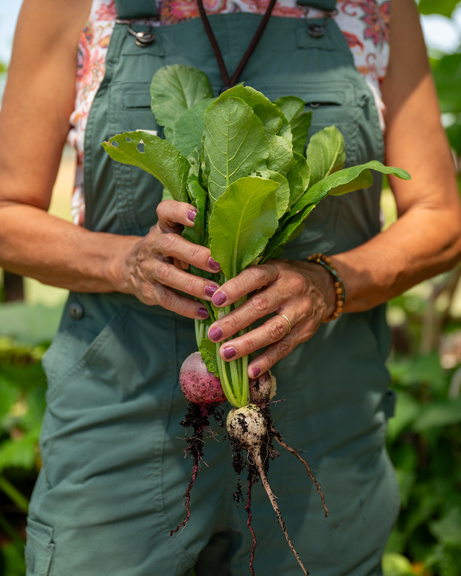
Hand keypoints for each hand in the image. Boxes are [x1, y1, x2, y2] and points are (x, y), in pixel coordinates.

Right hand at [122, 199, 220, 317]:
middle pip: (170, 244)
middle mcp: (154, 244)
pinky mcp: (149, 290)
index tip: (196, 216)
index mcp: (164, 226)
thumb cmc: (168, 248)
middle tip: (218, 265)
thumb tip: (239, 241)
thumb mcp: (175, 234)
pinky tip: (204, 312)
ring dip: (193, 284)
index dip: (179, 211)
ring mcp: (149, 267)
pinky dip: (186, 307)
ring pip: (169, 274)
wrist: (129, 267)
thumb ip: (198, 234)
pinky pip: (167, 299)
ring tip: (215, 292)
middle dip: (195, 254)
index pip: (165, 211)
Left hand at [206, 260, 335, 376]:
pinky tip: (250, 371)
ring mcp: (300, 312)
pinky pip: (284, 348)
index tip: (216, 300)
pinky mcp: (305, 332)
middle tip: (213, 334)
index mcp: (278, 271)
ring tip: (226, 353)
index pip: (256, 277)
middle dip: (235, 322)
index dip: (236, 288)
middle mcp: (291, 289)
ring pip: (273, 330)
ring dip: (248, 344)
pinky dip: (266, 360)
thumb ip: (246, 278)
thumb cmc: (284, 278)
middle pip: (261, 307)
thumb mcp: (270, 269)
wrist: (324, 287)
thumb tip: (209, 291)